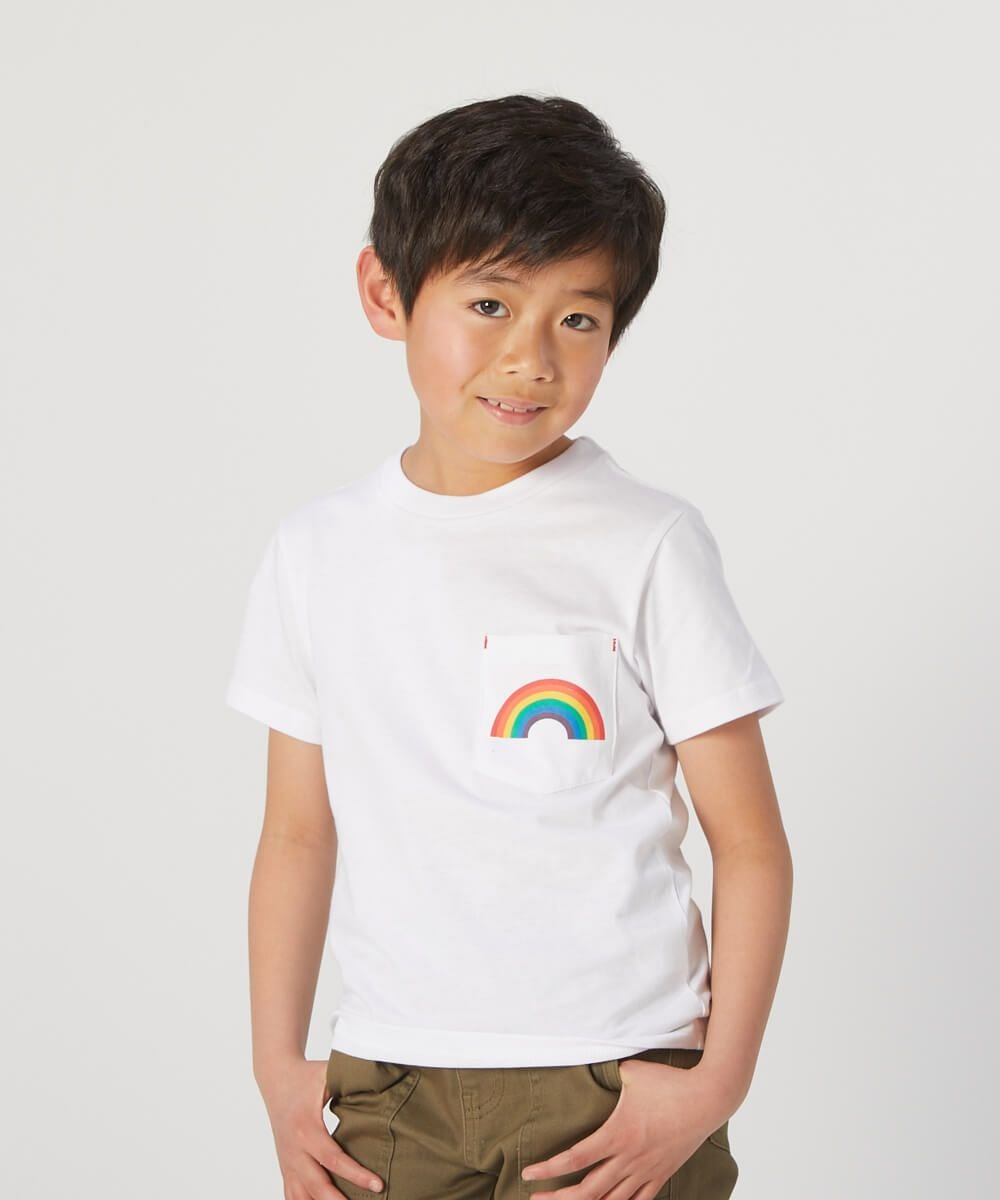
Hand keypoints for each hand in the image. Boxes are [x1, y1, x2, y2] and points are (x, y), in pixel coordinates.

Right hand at [257, 1054, 384, 1197]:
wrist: (276, 1078)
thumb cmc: (306, 1076)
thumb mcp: (328, 1074)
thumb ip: (352, 1082)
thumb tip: (381, 1085)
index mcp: (306, 1128)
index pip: (333, 1158)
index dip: (356, 1175)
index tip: (378, 1185)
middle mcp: (294, 1149)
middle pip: (317, 1185)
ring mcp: (288, 1161)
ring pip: (301, 1196)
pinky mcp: (286, 1166)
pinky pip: (291, 1195)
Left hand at [520, 1058, 729, 1198]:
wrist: (708, 1098)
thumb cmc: (669, 1082)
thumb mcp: (632, 1072)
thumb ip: (607, 1074)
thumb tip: (590, 1066)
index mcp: (617, 1134)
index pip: (574, 1159)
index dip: (548, 1169)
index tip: (528, 1174)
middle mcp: (629, 1159)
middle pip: (587, 1191)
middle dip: (558, 1198)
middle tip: (535, 1199)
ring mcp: (647, 1171)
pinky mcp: (662, 1175)